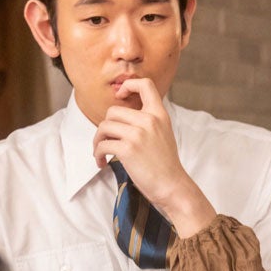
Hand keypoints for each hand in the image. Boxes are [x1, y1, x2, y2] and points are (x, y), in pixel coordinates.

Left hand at [95, 77, 214, 236]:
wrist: (172, 186)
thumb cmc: (166, 164)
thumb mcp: (164, 133)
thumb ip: (148, 120)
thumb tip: (122, 116)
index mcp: (159, 114)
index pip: (145, 85)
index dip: (128, 85)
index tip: (121, 95)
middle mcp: (149, 120)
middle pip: (113, 110)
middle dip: (105, 126)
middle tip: (106, 139)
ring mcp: (138, 134)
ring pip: (104, 126)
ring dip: (98, 140)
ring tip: (101, 152)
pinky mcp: (127, 149)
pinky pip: (102, 144)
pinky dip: (98, 154)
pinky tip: (102, 162)